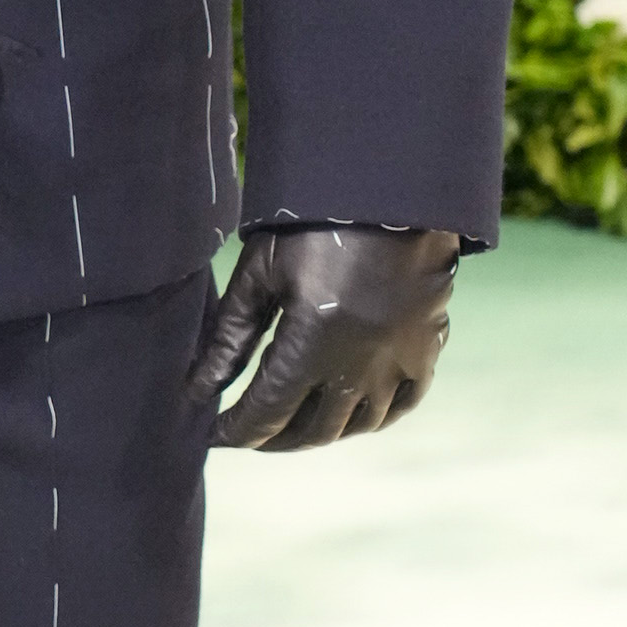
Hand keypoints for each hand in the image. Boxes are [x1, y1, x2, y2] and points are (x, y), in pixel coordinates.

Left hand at [188, 223, 460, 450]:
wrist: (391, 187)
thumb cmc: (313, 220)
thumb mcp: (260, 271)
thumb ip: (230, 337)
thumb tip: (198, 391)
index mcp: (313, 341)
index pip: (266, 411)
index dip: (235, 431)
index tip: (213, 435)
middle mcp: (360, 363)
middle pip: (311, 429)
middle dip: (272, 438)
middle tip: (246, 433)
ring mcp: (399, 359)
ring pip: (356, 424)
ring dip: (319, 434)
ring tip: (291, 425)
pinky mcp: (428, 346)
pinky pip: (403, 404)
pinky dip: (372, 418)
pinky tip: (349, 413)